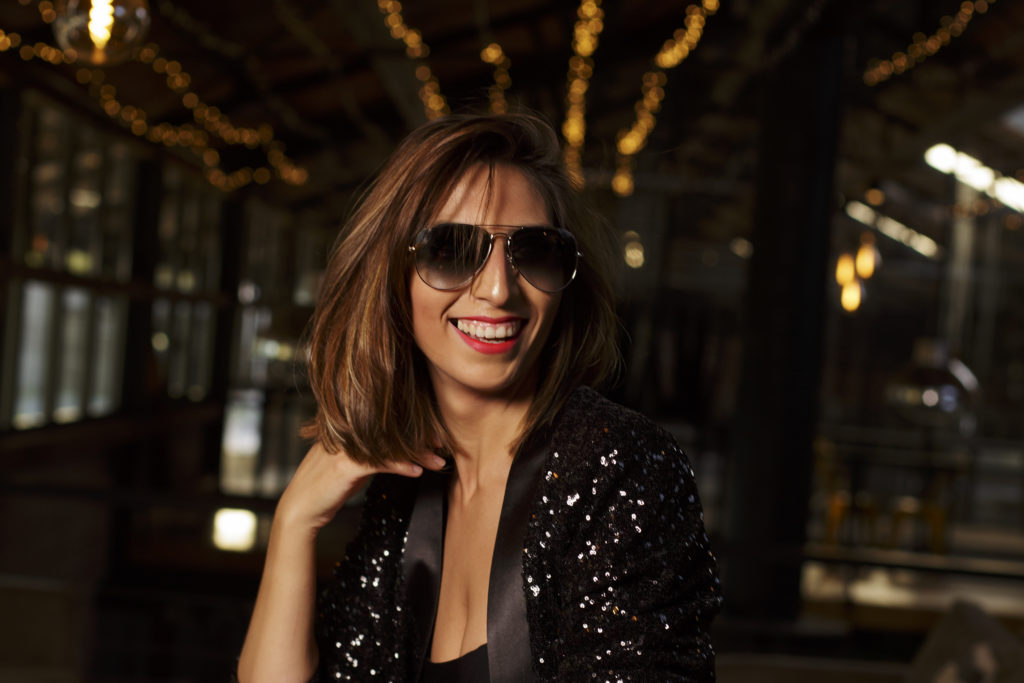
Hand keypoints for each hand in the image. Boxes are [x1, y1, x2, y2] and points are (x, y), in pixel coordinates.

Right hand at [275, 442, 447, 534]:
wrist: (300, 510)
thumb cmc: (328, 488)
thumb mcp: (353, 466)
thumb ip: (371, 454)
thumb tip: (398, 452)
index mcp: (346, 429)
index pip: (385, 421)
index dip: (412, 426)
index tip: (434, 434)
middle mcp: (345, 433)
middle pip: (390, 429)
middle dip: (420, 436)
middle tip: (443, 443)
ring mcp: (343, 448)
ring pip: (388, 445)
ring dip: (417, 453)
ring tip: (438, 461)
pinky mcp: (344, 466)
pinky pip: (379, 462)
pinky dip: (400, 466)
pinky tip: (416, 472)